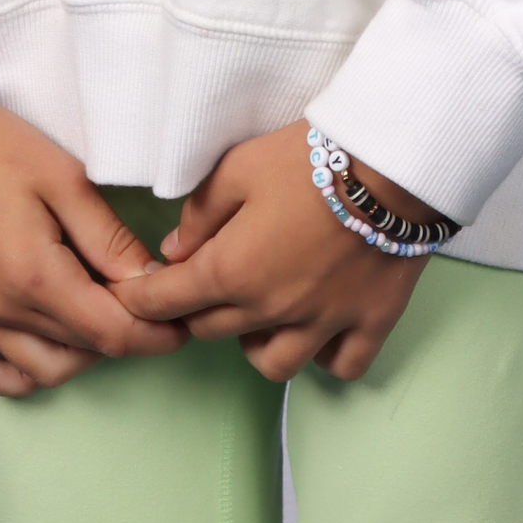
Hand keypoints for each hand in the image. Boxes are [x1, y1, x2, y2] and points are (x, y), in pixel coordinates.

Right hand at [0, 15, 186, 397]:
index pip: (111, 332)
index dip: (155, 334)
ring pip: (42, 370)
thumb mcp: (64, 179)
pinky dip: (22, 373)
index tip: (182, 324)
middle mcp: (2, 311)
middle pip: (83, 352)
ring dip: (83, 356)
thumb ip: (108, 238)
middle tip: (150, 309)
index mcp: (36, 278)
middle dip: (127, 338)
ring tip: (103, 319)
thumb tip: (150, 281)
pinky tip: (46, 348)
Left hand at [114, 119, 446, 381]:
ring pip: (271, 363)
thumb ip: (200, 212)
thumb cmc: (309, 156)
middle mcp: (273, 309)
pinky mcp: (369, 322)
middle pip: (212, 331)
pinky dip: (323, 356)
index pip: (168, 301)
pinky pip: (338, 366)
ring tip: (260, 310)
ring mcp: (323, 323)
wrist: (391, 160)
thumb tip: (174, 250)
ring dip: (255, 341)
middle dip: (195, 310)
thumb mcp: (240, 166)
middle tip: (201, 283)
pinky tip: (317, 328)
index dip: (141, 298)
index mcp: (233, 270)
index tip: (132, 294)